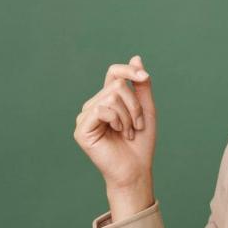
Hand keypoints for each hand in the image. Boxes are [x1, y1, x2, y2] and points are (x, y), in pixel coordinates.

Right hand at [74, 55, 157, 194]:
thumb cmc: (141, 142)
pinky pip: (102, 109)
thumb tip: (136, 58)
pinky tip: (118, 134)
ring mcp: (85, 117)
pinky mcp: (81, 129)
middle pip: (117, 85)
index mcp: (107, 100)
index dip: (129, 70)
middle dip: (135, 105)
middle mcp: (94, 105)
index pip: (114, 73)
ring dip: (129, 116)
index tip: (144, 77)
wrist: (136, 169)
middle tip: (137, 125)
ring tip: (129, 131)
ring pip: (111, 97)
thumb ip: (141, 85)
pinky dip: (118, 120)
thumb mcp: (146, 108)